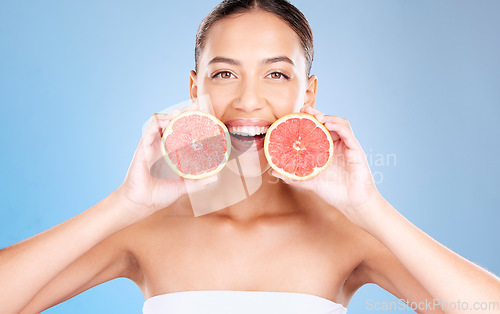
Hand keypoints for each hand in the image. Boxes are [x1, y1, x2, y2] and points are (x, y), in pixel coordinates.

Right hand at [115, 103, 216, 219]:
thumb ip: (198, 183)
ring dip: (170, 115)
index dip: (191, 121)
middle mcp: (161, 145)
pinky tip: (167, 122)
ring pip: (160, 121)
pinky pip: (149, 130)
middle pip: (172, 122)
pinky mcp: (142, 147)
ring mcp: (151, 145)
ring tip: (180, 113)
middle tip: (196, 106)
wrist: (142, 203)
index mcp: (171, 152)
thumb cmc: (159, 194)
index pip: (181, 131)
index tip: (203, 113)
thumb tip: (215, 178)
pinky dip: (158, 124)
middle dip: (183, 111)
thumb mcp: (183, 187)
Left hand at [271, 106, 381, 224]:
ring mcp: (348, 147)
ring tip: (316, 117)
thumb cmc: (334, 192)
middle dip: (317, 114)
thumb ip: (293, 175)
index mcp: (328, 150)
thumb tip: (273, 171)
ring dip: (328, 117)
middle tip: (304, 109)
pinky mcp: (356, 151)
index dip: (310, 119)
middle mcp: (338, 145)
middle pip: (329, 122)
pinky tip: (328, 125)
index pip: (319, 129)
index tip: (297, 113)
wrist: (352, 204)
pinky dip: (338, 127)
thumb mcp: (309, 182)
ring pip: (340, 124)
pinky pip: (348, 134)